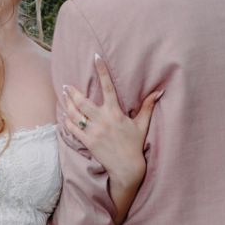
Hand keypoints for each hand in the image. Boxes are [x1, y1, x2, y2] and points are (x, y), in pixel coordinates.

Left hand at [63, 55, 160, 181]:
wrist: (126, 167)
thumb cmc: (134, 145)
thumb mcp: (142, 124)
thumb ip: (148, 106)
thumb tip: (160, 91)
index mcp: (115, 113)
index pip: (108, 86)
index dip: (102, 70)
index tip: (96, 57)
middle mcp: (103, 120)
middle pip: (83, 101)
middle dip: (73, 92)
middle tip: (66, 85)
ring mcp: (93, 131)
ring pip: (75, 114)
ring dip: (68, 104)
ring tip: (64, 96)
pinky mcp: (87, 142)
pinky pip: (73, 128)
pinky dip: (68, 120)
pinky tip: (65, 114)